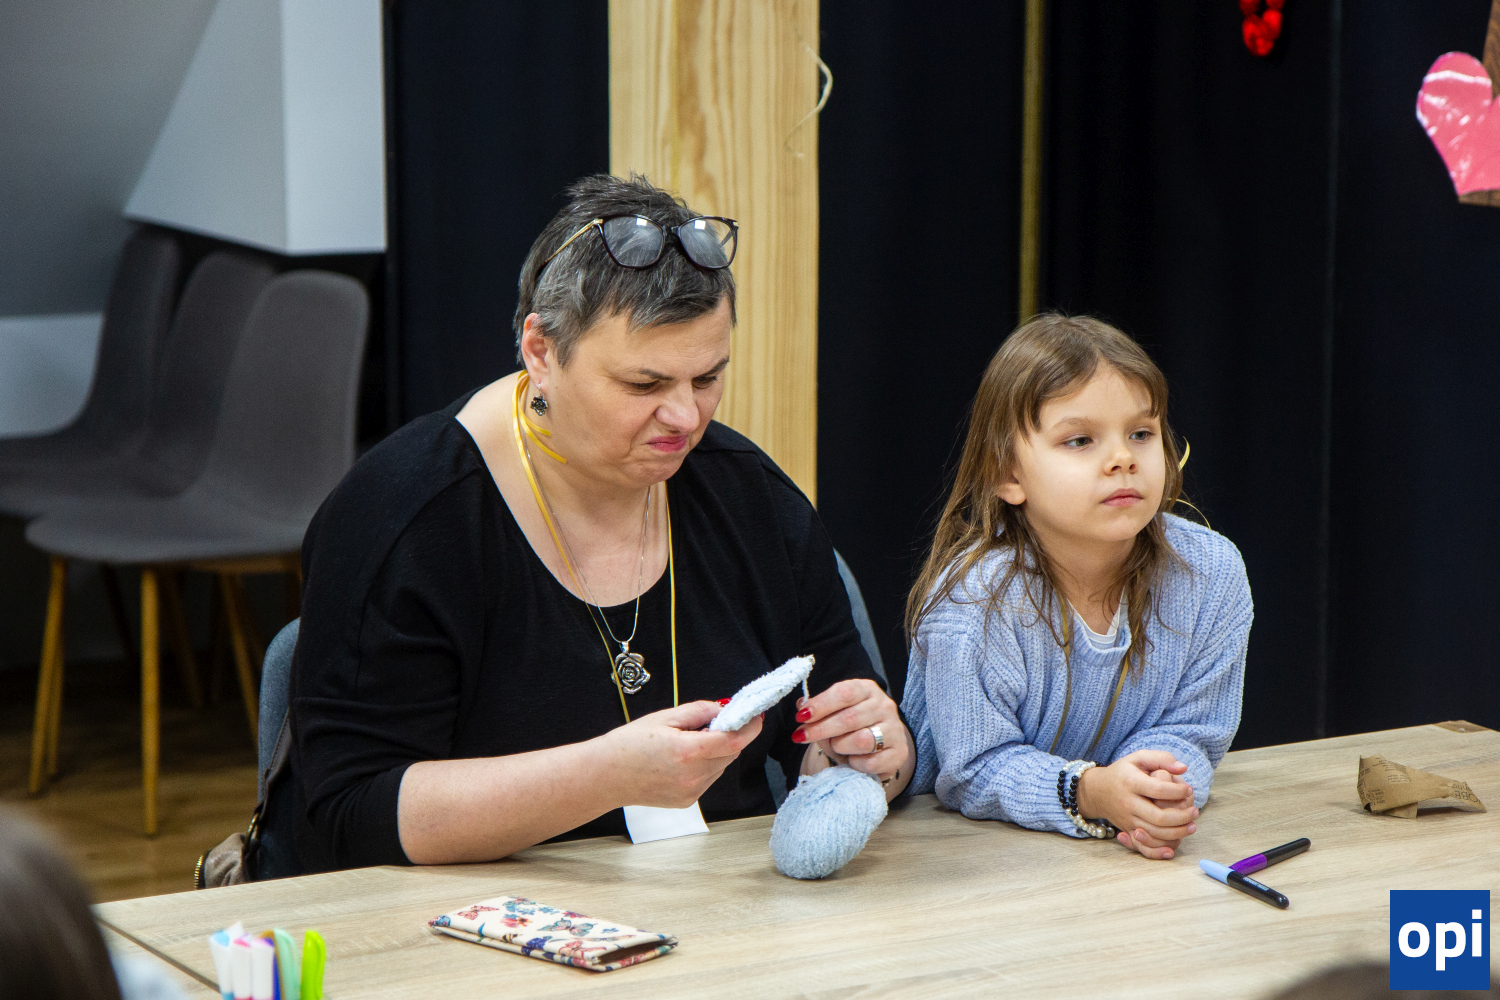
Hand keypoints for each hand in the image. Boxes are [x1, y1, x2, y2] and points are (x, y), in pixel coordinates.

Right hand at [598, 701, 760, 808]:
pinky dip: (706, 766)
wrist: (606, 775)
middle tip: (715, 722)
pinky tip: (683, 759)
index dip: (749, 727)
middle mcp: (693, 776)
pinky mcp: (687, 801)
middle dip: (730, 736)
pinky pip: (708, 779)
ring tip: (690, 742)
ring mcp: (691, 792)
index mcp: (688, 752)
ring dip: (717, 751)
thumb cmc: (628, 745)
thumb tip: (723, 708)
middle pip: (730, 753)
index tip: (755, 715)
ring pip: (721, 766)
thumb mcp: (664, 717)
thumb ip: (699, 711)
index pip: (734, 740)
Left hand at [793, 679, 910, 783]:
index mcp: (866, 689)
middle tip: (802, 737)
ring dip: (840, 746)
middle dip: (821, 729)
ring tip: (836, 746)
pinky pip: (871, 762)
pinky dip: (855, 763)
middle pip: (850, 718)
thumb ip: (817, 710)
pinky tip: (852, 760)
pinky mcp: (899, 753)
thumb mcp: (833, 713)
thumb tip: (801, 706)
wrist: (877, 746)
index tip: (801, 717)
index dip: (820, 705)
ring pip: (862, 740)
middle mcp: (884, 705)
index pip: (844, 692)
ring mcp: (895, 729)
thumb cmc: (850, 726)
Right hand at [1075, 750, 1198, 858]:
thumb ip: (1161, 758)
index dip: (1178, 791)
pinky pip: (1143, 846)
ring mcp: (1127, 819)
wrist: (1097, 791)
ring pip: (1154, 833)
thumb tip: (1183, 768)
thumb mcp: (1138, 758)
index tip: (1188, 789)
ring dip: (1177, 833)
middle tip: (1195, 811)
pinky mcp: (1128, 831)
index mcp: (1131, 782)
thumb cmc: (1123, 772)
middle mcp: (1128, 803)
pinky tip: (1172, 849)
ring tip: (1192, 825)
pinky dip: (1157, 851)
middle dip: (1182, 817)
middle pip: (1158, 817)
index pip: (1158, 789)